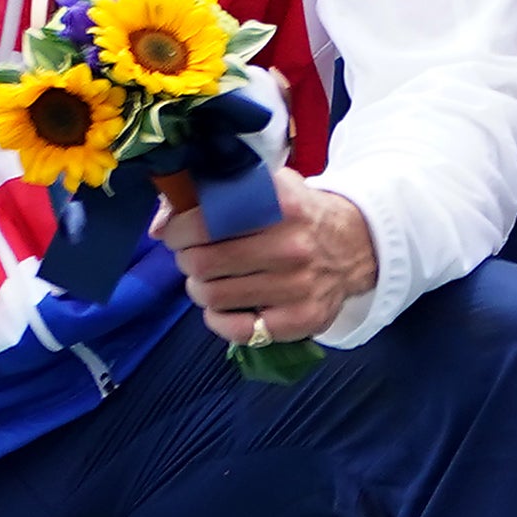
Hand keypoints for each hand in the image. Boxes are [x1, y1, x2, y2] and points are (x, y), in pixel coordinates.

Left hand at [158, 180, 379, 346]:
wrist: (358, 244)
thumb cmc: (300, 213)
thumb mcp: (270, 187)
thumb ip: (216, 196)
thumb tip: (159, 224)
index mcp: (283, 205)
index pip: (206, 221)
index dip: (178, 229)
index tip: (176, 231)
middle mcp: (292, 246)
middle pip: (203, 262)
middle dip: (186, 259)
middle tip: (192, 255)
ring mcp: (298, 286)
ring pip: (213, 295)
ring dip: (199, 287)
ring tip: (207, 279)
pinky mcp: (301, 319)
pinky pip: (237, 330)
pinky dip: (218, 319)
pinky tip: (223, 306)